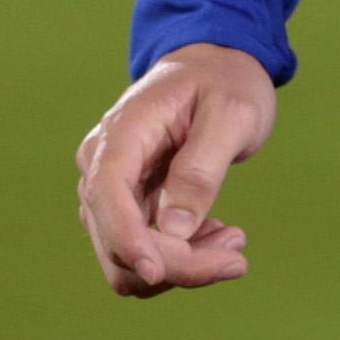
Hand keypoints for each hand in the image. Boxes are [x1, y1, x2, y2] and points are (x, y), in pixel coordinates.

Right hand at [76, 43, 276, 295]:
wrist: (215, 66)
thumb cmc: (225, 81)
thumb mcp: (231, 113)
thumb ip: (202, 168)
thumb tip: (174, 230)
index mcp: (122, 133)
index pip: (106, 196)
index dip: (127, 240)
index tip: (160, 274)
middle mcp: (102, 166)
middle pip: (116, 241)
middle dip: (175, 263)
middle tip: (237, 257)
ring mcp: (110, 191)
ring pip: (126, 258)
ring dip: (181, 265)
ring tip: (233, 241)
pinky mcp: (127, 208)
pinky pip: (143, 250)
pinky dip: (179, 257)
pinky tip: (218, 235)